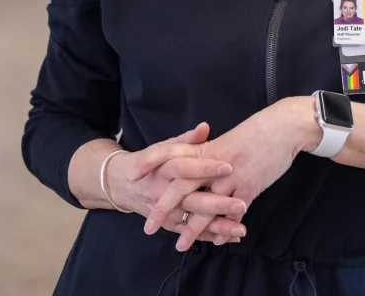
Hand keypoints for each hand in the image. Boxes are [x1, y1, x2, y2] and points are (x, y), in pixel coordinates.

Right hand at [108, 123, 249, 244]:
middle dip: (217, 205)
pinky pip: (190, 233)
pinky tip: (232, 237)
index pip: (184, 168)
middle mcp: (163, 193)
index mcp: (164, 169)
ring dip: (218, 227)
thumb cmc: (151, 163)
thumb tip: (205, 127)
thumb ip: (187, 139)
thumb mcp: (165, 147)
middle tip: (241, 205)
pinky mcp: (168, 225)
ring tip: (240, 230)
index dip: (205, 167)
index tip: (229, 167)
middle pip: (191, 200)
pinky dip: (211, 237)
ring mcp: (165, 212)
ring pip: (193, 222)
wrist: (123, 183)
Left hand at [150, 99, 317, 251]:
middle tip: (148, 226)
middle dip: (164, 207)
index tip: (133, 174)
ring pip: (206, 207)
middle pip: (182, 186)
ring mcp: (231, 177)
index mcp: (206, 147)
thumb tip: (196, 163)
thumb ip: (209, 151)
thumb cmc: (257, 131)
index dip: (151, 162)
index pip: (171, 152)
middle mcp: (214, 163)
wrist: (283, 127)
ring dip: (192, 228)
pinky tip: (216, 240)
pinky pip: (232, 214)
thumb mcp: (227, 138)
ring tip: (180, 245)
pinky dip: (224, 229)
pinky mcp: (249, 188)